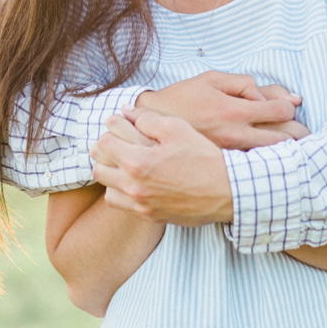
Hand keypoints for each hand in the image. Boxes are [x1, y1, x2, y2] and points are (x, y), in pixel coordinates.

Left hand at [91, 108, 234, 225]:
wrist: (228, 192)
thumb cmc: (204, 158)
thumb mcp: (178, 129)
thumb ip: (147, 119)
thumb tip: (126, 112)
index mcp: (138, 162)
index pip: (104, 142)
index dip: (112, 129)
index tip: (122, 125)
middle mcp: (134, 186)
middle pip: (98, 166)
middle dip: (106, 151)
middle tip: (121, 143)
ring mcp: (140, 203)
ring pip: (105, 187)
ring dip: (111, 173)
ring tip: (126, 163)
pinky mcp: (149, 215)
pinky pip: (119, 203)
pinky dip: (121, 191)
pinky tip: (135, 181)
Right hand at [134, 71, 306, 148]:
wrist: (150, 126)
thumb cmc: (182, 98)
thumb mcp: (211, 79)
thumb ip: (246, 83)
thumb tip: (284, 95)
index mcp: (233, 110)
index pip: (282, 110)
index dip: (288, 105)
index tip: (283, 105)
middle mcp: (235, 135)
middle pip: (287, 137)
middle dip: (298, 131)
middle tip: (297, 127)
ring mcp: (231, 153)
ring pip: (276, 155)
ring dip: (288, 147)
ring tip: (287, 140)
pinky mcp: (225, 165)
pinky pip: (259, 165)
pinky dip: (270, 158)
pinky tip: (268, 152)